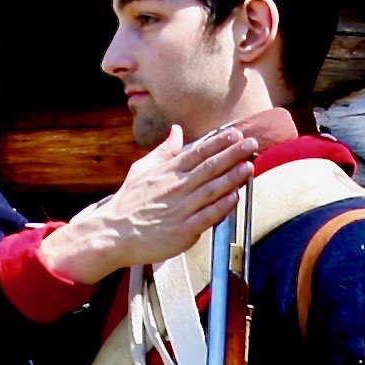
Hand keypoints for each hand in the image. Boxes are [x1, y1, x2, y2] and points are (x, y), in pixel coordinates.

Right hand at [39, 122, 262, 283]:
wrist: (113, 234)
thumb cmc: (129, 203)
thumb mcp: (142, 169)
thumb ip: (164, 151)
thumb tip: (177, 130)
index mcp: (169, 172)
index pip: (198, 153)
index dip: (219, 142)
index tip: (236, 134)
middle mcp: (177, 188)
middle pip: (209, 168)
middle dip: (232, 155)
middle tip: (251, 144)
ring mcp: (180, 210)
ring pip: (211, 190)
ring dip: (232, 178)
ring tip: (248, 166)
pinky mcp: (182, 231)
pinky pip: (205, 217)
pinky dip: (220, 207)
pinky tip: (234, 198)